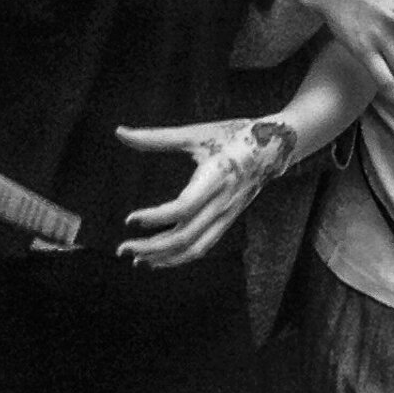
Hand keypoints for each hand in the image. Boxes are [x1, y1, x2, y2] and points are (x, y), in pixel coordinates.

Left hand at [115, 116, 296, 266]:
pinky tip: (160, 259)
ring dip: (165, 258)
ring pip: (195, 248)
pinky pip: (203, 246)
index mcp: (215, 177)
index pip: (183, 208)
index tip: (130, 219)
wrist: (273, 148)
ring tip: (137, 260)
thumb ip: (155, 137)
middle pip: (185, 236)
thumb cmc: (232, 136)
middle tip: (122, 249)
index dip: (156, 217)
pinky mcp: (227, 221)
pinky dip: (180, 256)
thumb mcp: (195, 133)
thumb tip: (119, 132)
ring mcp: (226, 215)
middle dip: (152, 247)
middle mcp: (222, 202)